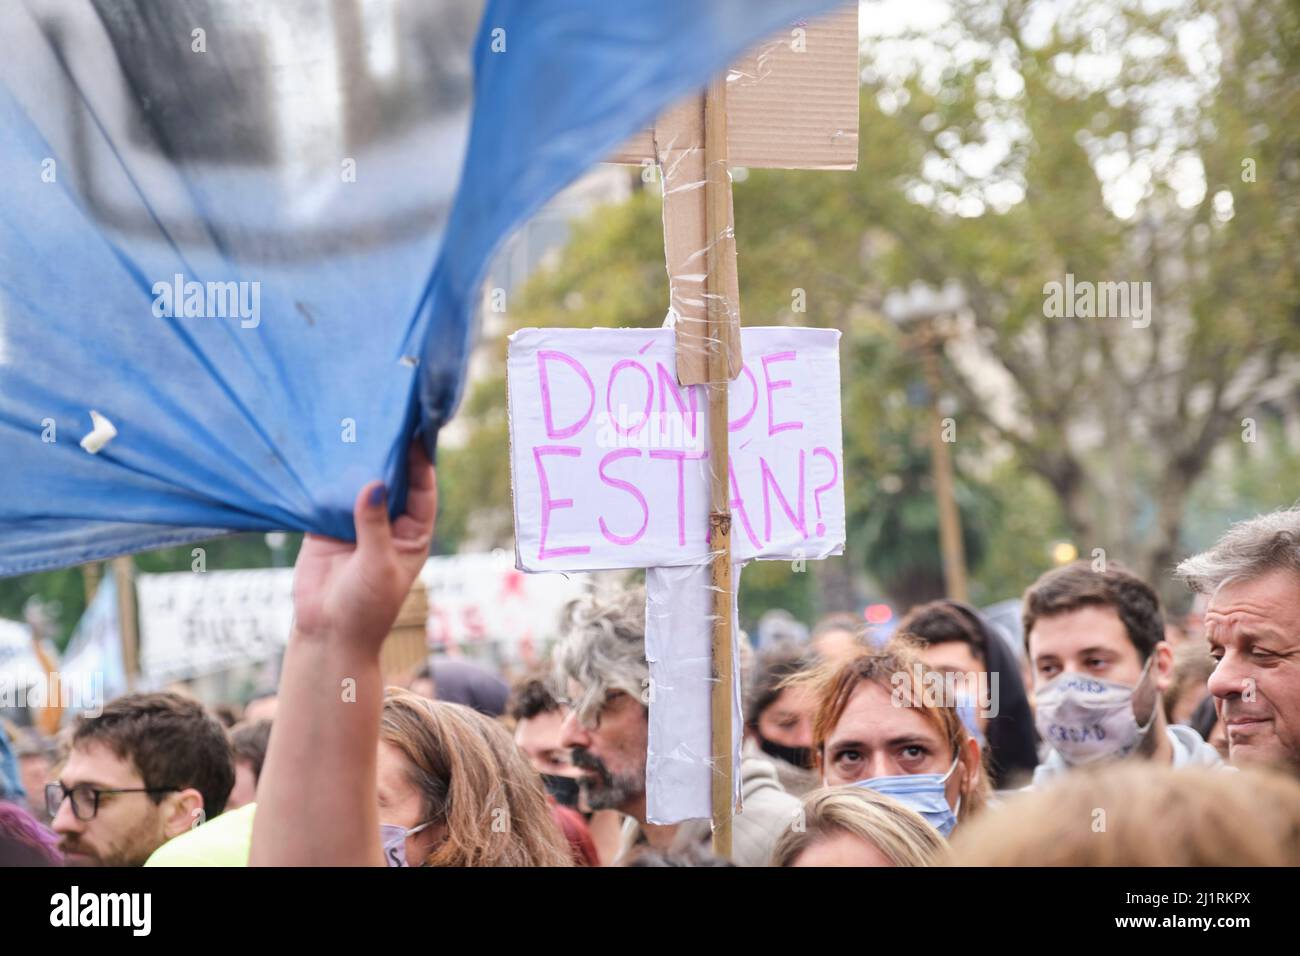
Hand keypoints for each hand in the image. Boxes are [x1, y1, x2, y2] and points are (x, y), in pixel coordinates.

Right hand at [291, 442, 436, 650]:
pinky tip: (323, 448)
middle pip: (393, 480)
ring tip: (353, 424)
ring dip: (357, 460)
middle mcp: (389, 522)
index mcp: (414, 533)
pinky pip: (329, 494)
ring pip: (361, 483)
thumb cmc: (367, 607)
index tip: (417, 436)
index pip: (423, 491)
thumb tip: (374, 484)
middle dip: (389, 453)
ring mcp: (357, 521)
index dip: (422, 464)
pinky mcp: (327, 525)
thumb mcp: (378, 564)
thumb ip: (375, 524)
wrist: (327, 634)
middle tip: (385, 417)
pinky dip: (327, 475)